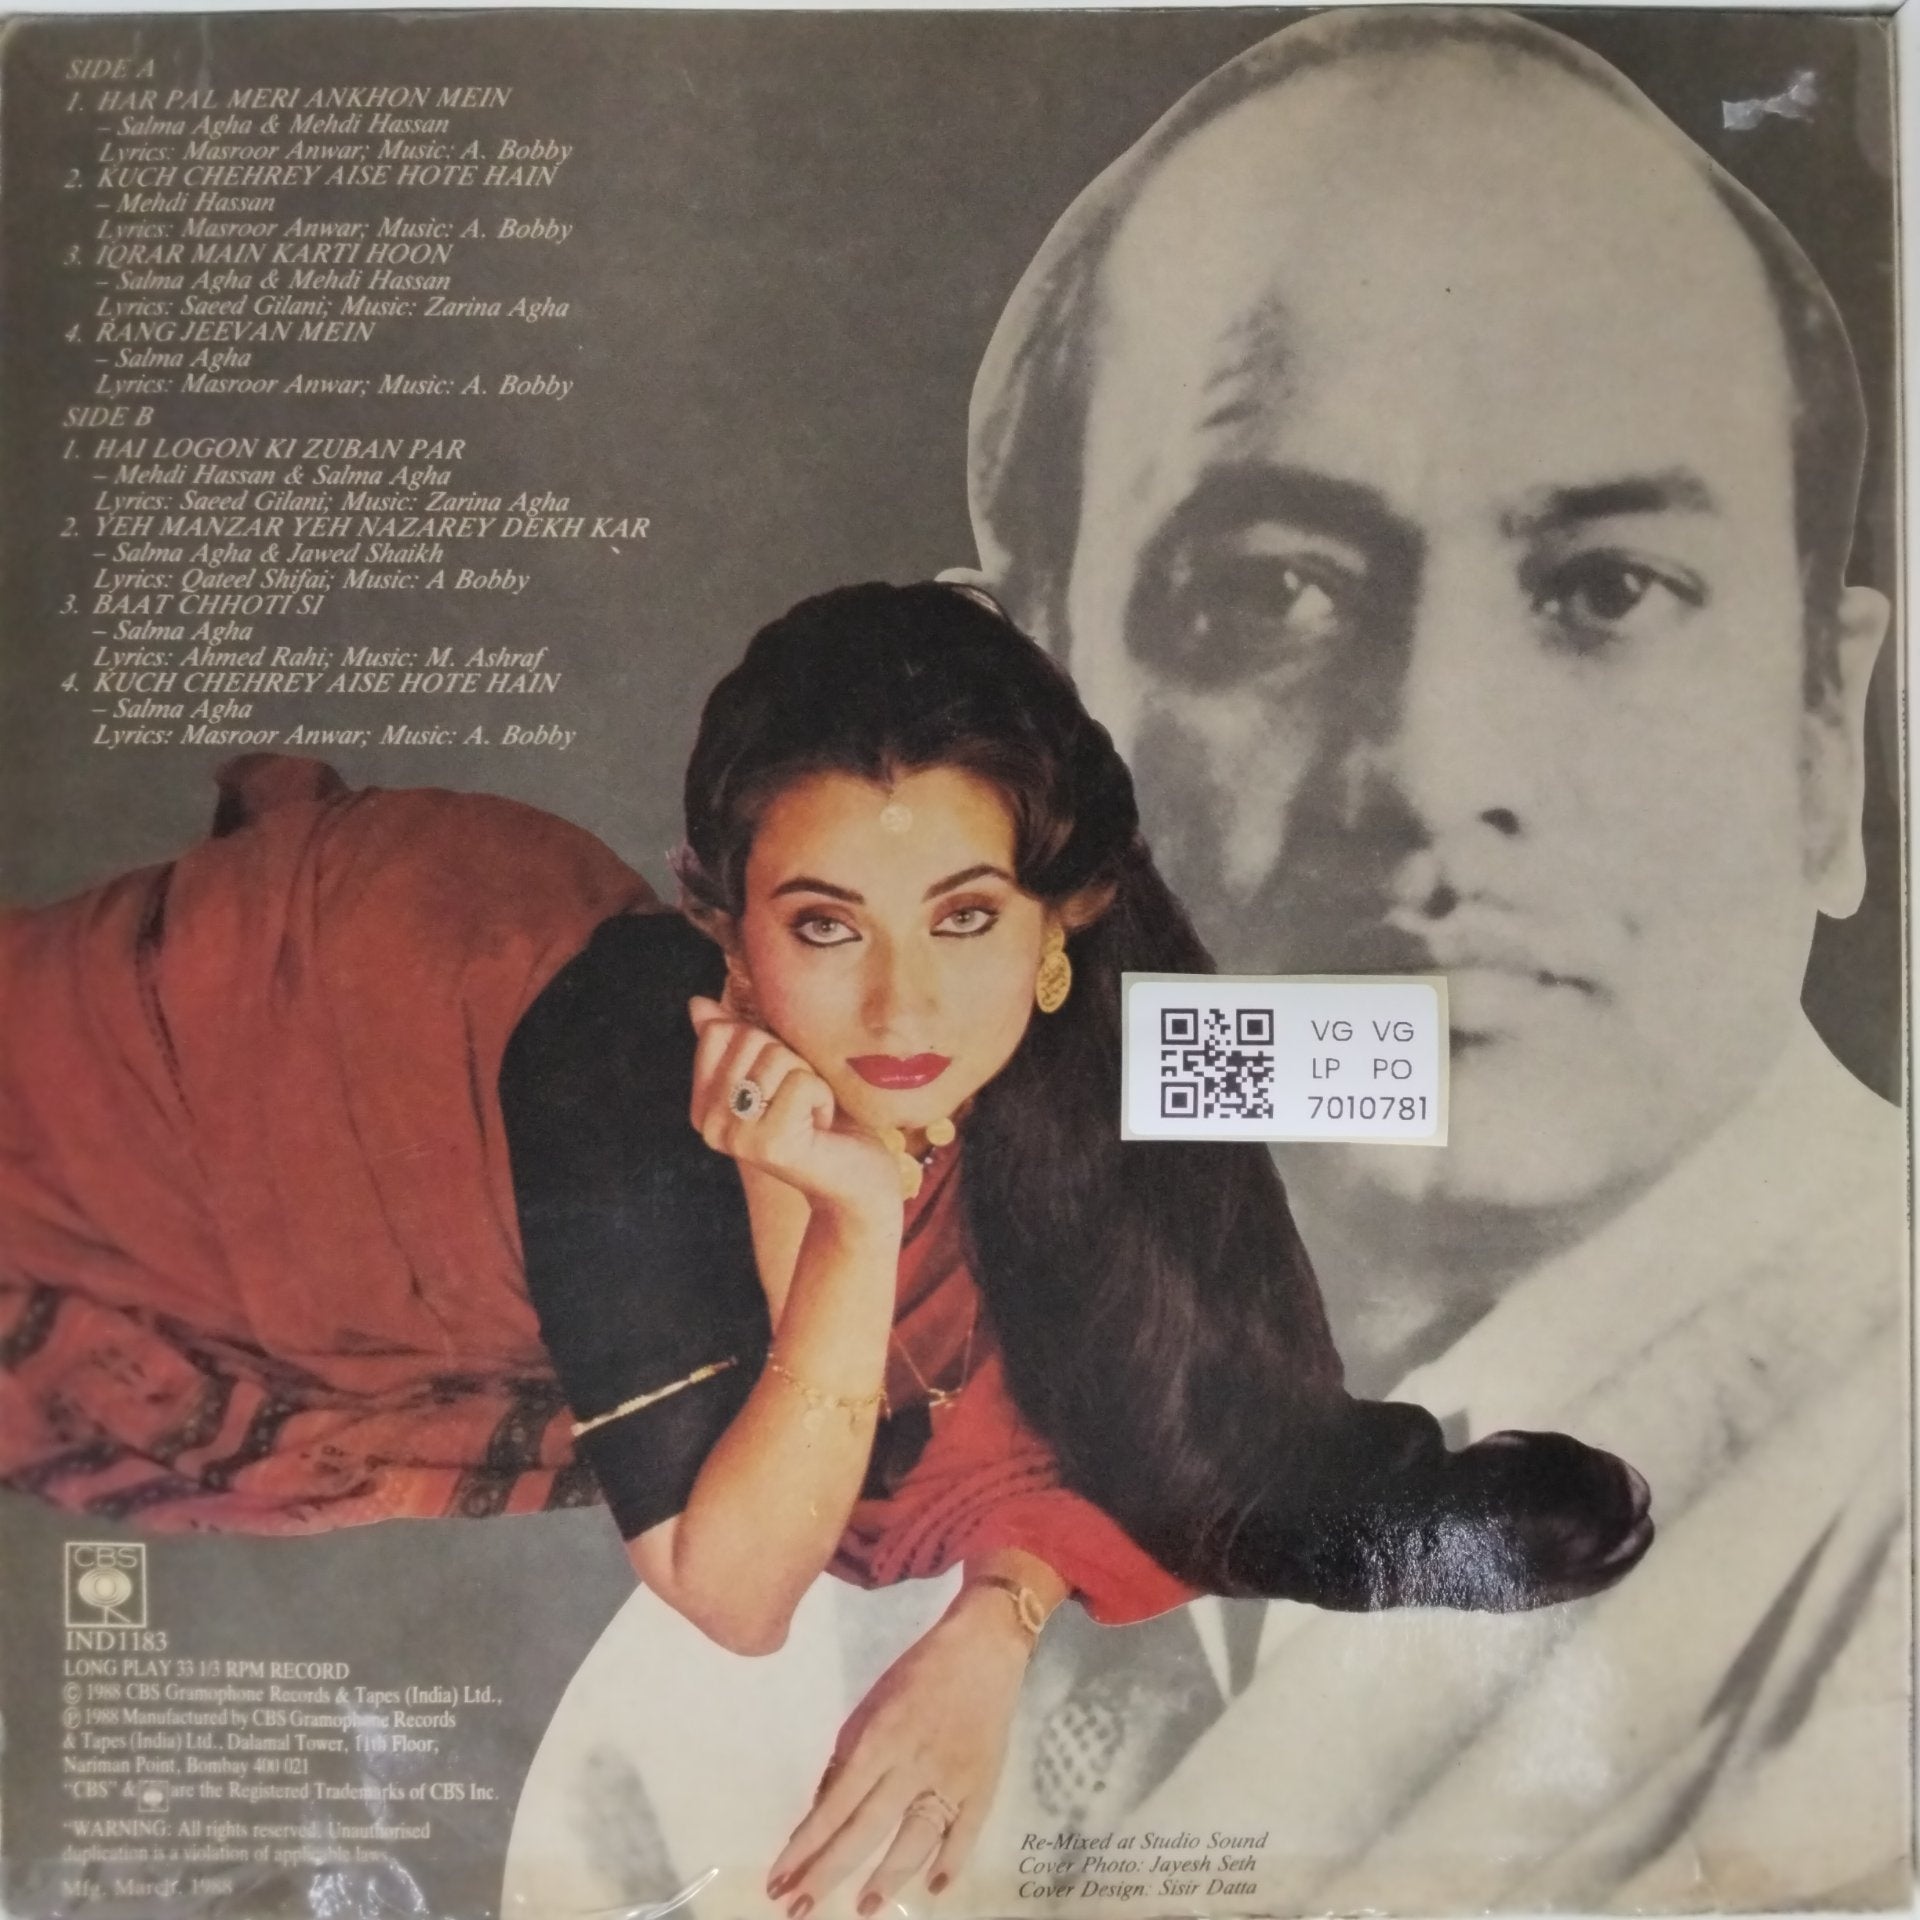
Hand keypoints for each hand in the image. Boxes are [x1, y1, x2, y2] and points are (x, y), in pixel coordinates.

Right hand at [688, 997, 900, 1225]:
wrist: (857, 1182)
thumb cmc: (820, 1121)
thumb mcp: (776, 1073)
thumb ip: (735, 1043)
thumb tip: (698, 1004)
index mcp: (703, 1107)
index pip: (718, 1033)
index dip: (764, 1044)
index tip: (781, 1083)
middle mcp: (710, 1126)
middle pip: (749, 1039)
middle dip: (790, 1060)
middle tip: (800, 1102)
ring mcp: (736, 1137)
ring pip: (777, 1057)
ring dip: (811, 1079)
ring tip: (811, 1115)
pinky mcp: (769, 1144)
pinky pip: (802, 1082)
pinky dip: (824, 1097)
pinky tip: (821, 1127)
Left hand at [766, 1590, 1029, 1914]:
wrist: (984, 1648)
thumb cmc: (918, 1672)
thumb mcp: (871, 1705)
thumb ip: (847, 1759)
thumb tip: (822, 1810)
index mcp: (879, 1739)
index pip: (834, 1806)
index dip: (804, 1846)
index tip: (777, 1880)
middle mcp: (912, 1764)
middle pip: (865, 1831)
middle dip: (827, 1874)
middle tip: (798, 1910)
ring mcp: (951, 1778)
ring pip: (914, 1840)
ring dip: (886, 1879)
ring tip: (862, 1908)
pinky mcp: (983, 1784)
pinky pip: (967, 1833)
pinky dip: (951, 1862)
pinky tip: (934, 1888)